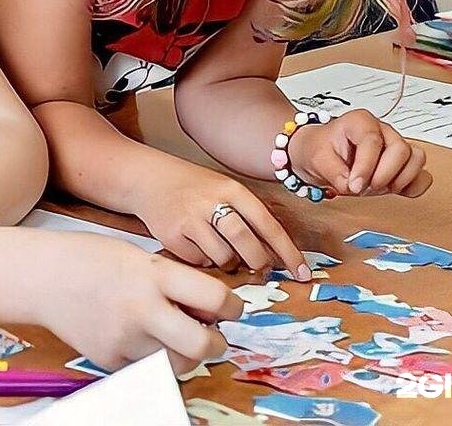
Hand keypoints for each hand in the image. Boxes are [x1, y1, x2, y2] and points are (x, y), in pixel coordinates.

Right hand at [39, 236, 241, 374]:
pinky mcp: (110, 361)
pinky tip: (137, 334)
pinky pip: (145, 368)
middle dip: (216, 344)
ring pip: (177, 364)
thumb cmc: (88, 258)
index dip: (232, 306)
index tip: (231, 307)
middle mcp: (141, 310)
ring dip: (185, 352)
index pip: (213, 298)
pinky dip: (150, 356)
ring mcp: (124, 340)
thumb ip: (172, 281)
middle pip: (202, 346)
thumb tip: (209, 309)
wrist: (40, 276)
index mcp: (150, 276)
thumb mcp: (137, 256)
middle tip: (213, 335)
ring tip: (172, 333)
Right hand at [127, 148, 309, 278]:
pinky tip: (196, 245)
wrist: (147, 178)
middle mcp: (211, 202)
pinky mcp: (172, 237)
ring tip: (219, 248)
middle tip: (258, 268)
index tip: (304, 274)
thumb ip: (247, 216)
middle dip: (258, 263)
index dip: (289, 253)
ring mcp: (190, 219)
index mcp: (231, 188)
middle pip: (248, 246)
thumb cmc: (192, 187)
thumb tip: (276, 257)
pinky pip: (200, 262)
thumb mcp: (222, 188)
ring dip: (229, 263)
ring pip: (225, 259)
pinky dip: (203, 261)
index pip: (268, 225)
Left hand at [288, 109, 431, 196]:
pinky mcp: (402, 166)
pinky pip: (422, 174)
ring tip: (379, 187)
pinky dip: (414, 185)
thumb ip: (334, 172)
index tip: (354, 184)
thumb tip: (353, 186)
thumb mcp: (316, 158)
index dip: (365, 166)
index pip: (372, 141)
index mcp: (360, 121)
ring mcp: (395, 147)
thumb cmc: (319, 150)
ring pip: (417, 158)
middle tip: (366, 187)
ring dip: (401, 179)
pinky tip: (397, 191)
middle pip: (401, 149)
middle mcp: (382, 130)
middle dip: (384, 174)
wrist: (320, 155)